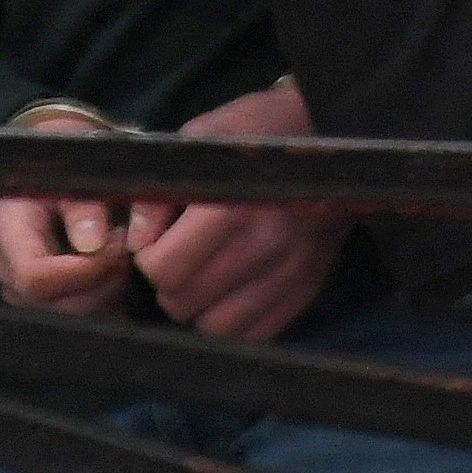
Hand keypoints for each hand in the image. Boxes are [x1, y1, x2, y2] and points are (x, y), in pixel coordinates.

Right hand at [0, 101, 151, 316]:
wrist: (58, 171)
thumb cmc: (67, 169)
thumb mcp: (77, 173)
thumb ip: (84, 205)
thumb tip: (91, 244)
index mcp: (8, 232)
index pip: (34, 277)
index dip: (83, 271)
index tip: (118, 244)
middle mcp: (7, 268)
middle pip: (53, 305)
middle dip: (101, 281)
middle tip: (126, 247)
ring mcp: (22, 290)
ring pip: (69, 316)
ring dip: (107, 291)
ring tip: (120, 255)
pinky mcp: (43, 302)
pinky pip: (79, 320)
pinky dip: (106, 302)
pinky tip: (114, 273)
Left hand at [131, 79, 344, 344]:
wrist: (334, 144)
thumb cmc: (258, 137)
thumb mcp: (203, 141)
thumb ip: (162, 189)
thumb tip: (137, 240)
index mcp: (233, 207)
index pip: (164, 269)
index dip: (147, 258)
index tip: (155, 242)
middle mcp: (265, 246)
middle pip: (182, 301)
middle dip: (169, 282)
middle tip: (179, 258)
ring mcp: (288, 275)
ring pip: (212, 327)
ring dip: (198, 306)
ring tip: (205, 276)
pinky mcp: (304, 292)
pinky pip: (250, 335)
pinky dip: (232, 321)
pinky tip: (232, 290)